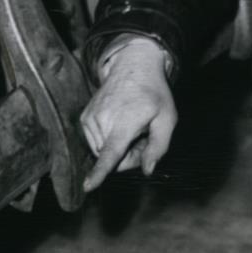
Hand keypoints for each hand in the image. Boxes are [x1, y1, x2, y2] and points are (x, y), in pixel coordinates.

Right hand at [80, 36, 176, 191]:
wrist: (133, 66)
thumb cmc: (154, 94)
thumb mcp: (167, 119)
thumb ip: (159, 147)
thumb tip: (146, 169)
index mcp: (125, 122)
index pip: (110, 153)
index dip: (100, 172)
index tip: (88, 186)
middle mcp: (103, 120)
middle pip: (111, 159)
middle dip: (127, 156)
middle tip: (142, 136)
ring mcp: (90, 118)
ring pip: (101, 152)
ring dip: (117, 147)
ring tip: (130, 126)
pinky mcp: (84, 118)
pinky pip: (95, 142)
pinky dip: (107, 139)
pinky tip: (119, 123)